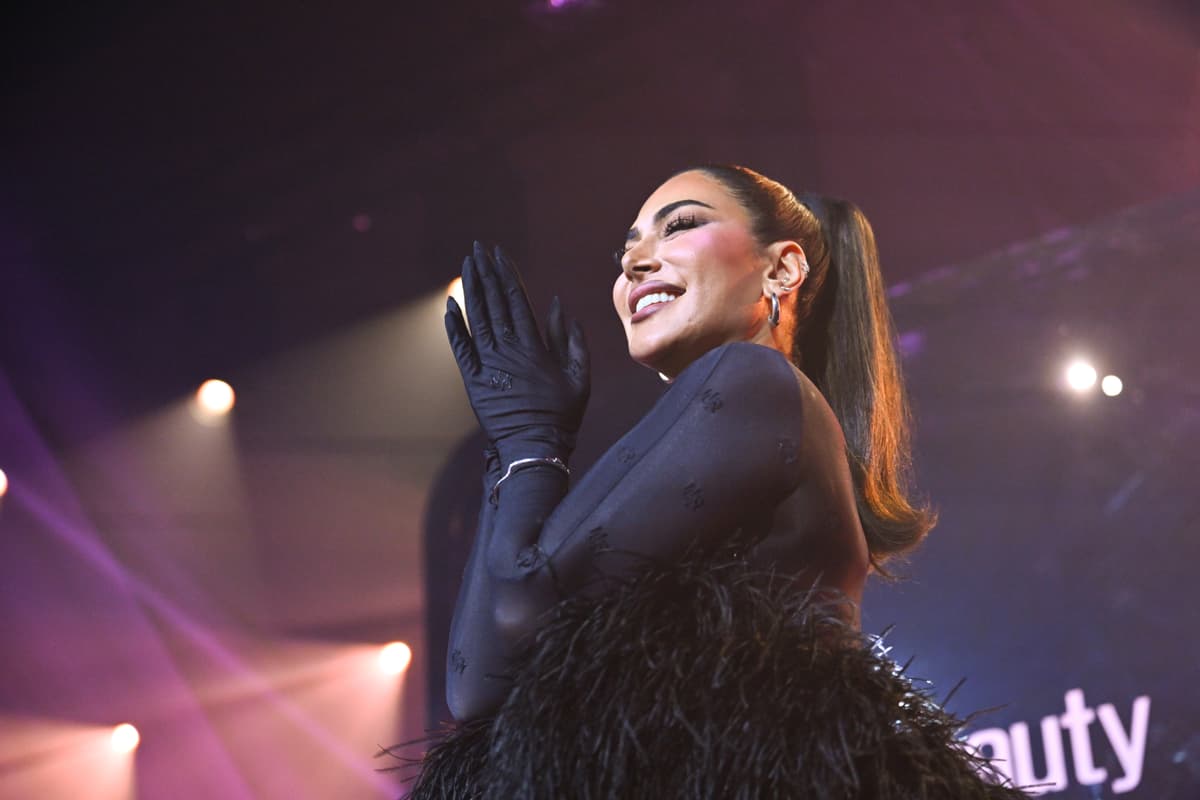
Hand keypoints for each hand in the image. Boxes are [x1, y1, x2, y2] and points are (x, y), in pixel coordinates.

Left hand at [445, 242, 589, 463]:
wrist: (534, 446)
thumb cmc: (562, 413)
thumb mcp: (579, 374)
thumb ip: (571, 338)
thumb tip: (558, 305)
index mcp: (534, 345)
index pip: (517, 299)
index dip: (506, 274)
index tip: (499, 253)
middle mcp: (508, 349)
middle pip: (494, 302)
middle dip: (486, 272)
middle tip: (478, 248)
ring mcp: (488, 363)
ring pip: (477, 318)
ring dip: (471, 289)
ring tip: (466, 264)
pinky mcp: (474, 379)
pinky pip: (461, 347)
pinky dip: (455, 326)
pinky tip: (450, 305)